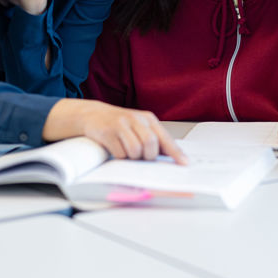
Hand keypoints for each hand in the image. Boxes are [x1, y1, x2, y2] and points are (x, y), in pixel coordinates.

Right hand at [42, 99, 187, 164]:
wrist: (93, 114)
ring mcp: (122, 124)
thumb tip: (170, 157)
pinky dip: (119, 156)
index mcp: (148, 119)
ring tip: (126, 151)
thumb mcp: (139, 126)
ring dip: (132, 157)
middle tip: (141, 157)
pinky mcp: (108, 132)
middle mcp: (136, 119)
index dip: (175, 152)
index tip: (184, 163)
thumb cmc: (120, 123)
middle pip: (151, 145)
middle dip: (147, 156)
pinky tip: (115, 148)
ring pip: (135, 150)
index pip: (165, 138)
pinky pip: (120, 153)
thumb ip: (153, 138)